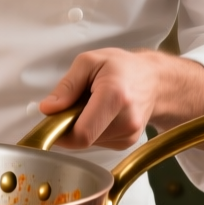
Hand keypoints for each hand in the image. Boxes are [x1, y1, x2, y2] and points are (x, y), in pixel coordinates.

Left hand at [38, 48, 203, 150]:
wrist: (155, 80)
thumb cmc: (122, 67)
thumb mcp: (89, 62)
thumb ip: (67, 86)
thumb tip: (48, 109)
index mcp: (115, 96)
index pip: (82, 134)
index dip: (60, 132)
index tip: (51, 119)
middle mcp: (126, 120)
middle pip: (82, 138)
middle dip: (70, 125)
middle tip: (75, 104)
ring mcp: (129, 135)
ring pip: (88, 142)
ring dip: (82, 127)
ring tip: (93, 105)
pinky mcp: (127, 142)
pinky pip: (98, 142)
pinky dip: (93, 130)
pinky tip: (103, 114)